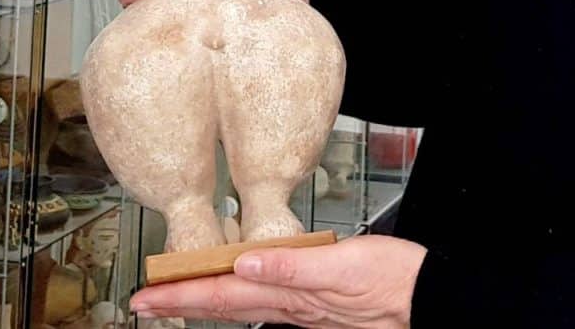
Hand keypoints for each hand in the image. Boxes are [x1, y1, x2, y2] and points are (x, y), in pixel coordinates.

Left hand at [128, 236, 424, 327]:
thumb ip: (294, 265)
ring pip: (242, 306)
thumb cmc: (395, 281)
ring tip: (177, 296)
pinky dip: (243, 296)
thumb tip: (244, 265)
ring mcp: (305, 309)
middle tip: (143, 301)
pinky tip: (242, 290)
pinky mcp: (319, 303)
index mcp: (291, 296)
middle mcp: (292, 307)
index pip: (221, 296)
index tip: (143, 297)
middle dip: (180, 302)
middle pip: (223, 305)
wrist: (431, 297)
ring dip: (205, 301)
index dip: (179, 296)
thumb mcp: (345, 266)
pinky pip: (268, 302)